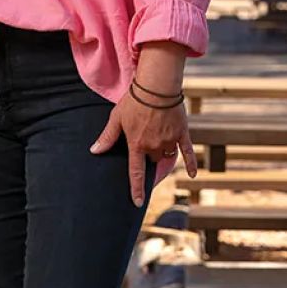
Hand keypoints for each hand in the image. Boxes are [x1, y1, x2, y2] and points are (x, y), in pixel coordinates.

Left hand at [89, 89, 197, 205]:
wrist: (157, 85)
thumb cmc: (134, 100)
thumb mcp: (116, 118)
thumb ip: (107, 137)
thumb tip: (94, 151)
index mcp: (137, 145)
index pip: (135, 173)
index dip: (136, 189)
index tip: (137, 202)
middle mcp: (154, 146)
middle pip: (152, 159)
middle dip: (149, 155)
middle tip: (146, 141)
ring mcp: (169, 140)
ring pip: (166, 154)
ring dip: (162, 152)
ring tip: (158, 137)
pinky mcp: (181, 132)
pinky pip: (187, 151)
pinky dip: (190, 163)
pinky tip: (192, 174)